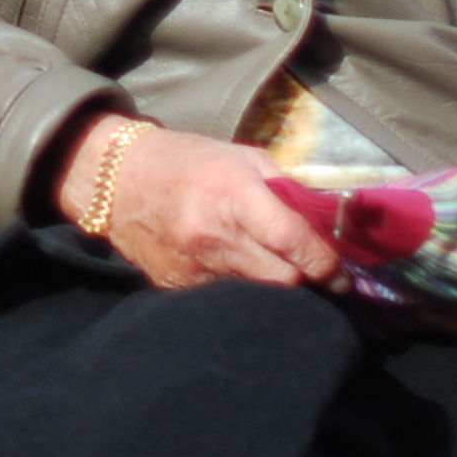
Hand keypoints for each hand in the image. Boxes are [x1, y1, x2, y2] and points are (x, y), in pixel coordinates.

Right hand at [52, 118, 339, 292]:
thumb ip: (284, 188)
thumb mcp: (240, 157)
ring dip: (277, 288)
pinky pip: (226, 298)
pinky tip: (244, 275)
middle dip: (307, 281)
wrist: (115, 181)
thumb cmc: (185, 160)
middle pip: (282, 279)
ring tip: (284, 274)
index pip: (293, 240)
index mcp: (233, 193)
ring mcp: (194, 266)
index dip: (327, 263)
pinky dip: (243, 290)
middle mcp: (214, 235)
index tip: (342, 274)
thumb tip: (327, 220)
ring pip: (257, 295)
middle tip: (322, 278)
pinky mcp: (178, 287)